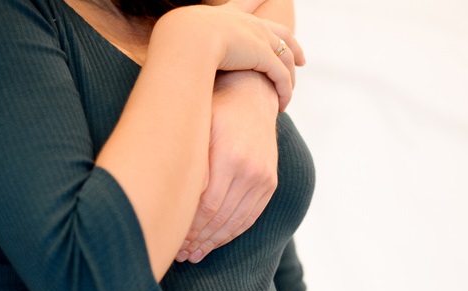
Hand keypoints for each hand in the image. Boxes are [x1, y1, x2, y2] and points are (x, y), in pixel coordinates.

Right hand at [157, 5, 303, 109]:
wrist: (186, 40)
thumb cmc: (175, 42)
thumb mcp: (177, 40)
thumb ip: (179, 49)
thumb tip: (167, 59)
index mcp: (227, 16)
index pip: (246, 6)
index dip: (258, 3)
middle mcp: (249, 24)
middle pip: (280, 34)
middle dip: (293, 46)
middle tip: (301, 59)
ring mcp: (259, 39)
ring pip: (285, 59)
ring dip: (289, 79)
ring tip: (288, 95)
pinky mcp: (264, 58)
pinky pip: (281, 77)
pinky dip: (284, 91)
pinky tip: (283, 103)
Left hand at [177, 71, 278, 263]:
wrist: (252, 95)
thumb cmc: (213, 109)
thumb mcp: (195, 127)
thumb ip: (187, 162)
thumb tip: (170, 202)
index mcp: (228, 156)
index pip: (206, 206)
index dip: (188, 228)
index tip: (171, 239)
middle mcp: (250, 170)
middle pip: (219, 218)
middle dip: (197, 240)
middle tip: (178, 254)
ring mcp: (263, 178)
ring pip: (235, 223)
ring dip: (212, 242)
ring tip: (192, 255)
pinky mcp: (270, 183)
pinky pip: (249, 218)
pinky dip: (230, 234)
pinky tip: (212, 243)